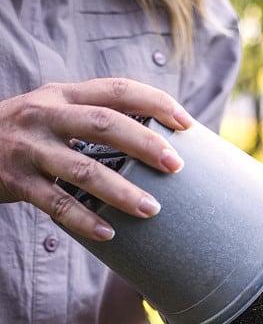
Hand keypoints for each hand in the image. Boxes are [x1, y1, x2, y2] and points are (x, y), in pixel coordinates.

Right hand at [0, 78, 191, 240]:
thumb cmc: (25, 134)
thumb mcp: (53, 112)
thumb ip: (92, 118)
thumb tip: (154, 142)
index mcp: (62, 95)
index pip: (116, 90)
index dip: (154, 102)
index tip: (186, 123)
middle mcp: (46, 115)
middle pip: (103, 123)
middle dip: (145, 143)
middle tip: (176, 166)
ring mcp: (30, 149)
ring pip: (82, 168)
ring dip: (121, 191)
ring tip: (152, 209)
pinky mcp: (16, 181)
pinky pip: (55, 203)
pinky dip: (84, 220)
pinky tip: (109, 233)